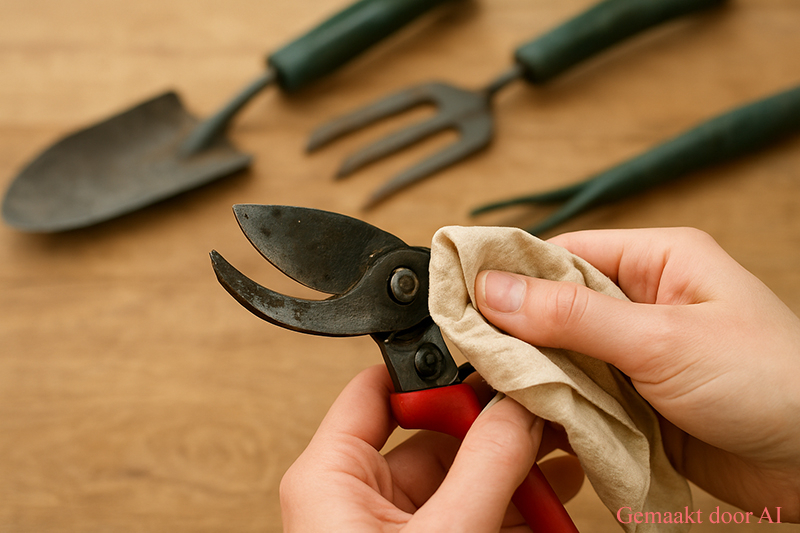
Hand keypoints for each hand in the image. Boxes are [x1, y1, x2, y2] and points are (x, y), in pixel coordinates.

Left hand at [280, 365, 583, 531]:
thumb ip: (487, 464)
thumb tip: (520, 406)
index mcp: (330, 475)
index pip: (378, 391)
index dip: (433, 369)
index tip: (488, 359)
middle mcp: (355, 494)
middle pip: (431, 433)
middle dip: (493, 427)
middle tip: (544, 411)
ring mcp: (390, 527)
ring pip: (459, 475)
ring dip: (512, 468)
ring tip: (565, 455)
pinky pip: (468, 512)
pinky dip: (510, 507)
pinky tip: (554, 501)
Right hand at [475, 227, 799, 520]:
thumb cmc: (774, 382)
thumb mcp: (662, 339)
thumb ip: (573, 315)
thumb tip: (495, 288)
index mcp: (658, 260)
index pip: (563, 253)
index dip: (511, 273)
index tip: (463, 296)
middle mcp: (643, 302)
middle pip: (556, 306)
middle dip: (517, 332)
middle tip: (472, 353)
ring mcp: (637, 354)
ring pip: (562, 356)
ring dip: (535, 376)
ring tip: (494, 391)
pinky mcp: (635, 400)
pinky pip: (579, 396)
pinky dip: (555, 409)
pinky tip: (530, 420)